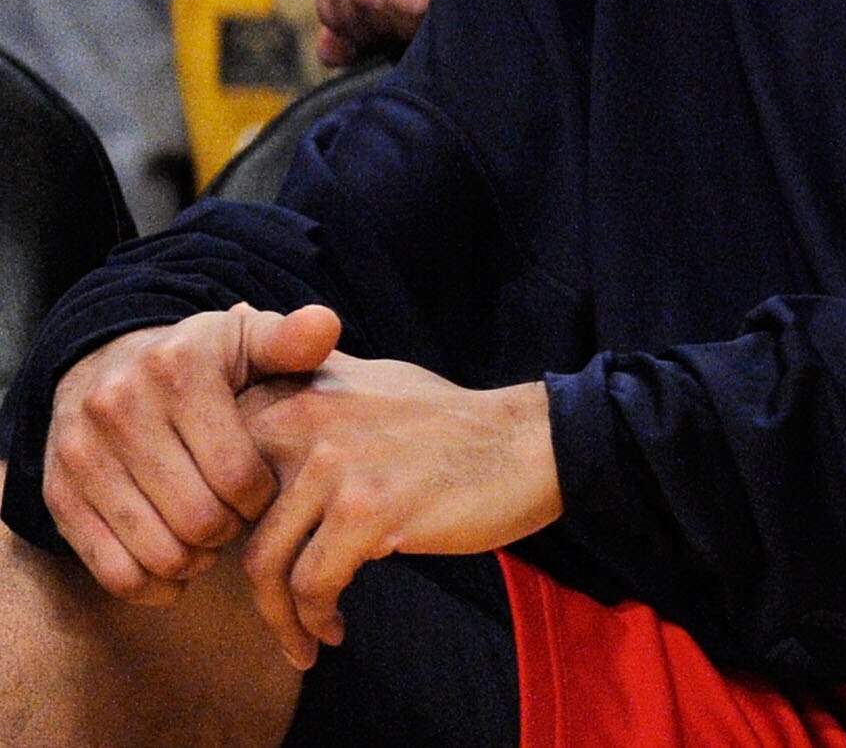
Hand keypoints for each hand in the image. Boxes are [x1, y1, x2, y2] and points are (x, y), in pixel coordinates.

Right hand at [43, 303, 340, 601]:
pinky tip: (176, 571)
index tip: (263, 490)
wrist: (107, 365)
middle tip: (238, 521)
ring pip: (156, 550)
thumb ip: (292, 340)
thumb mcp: (247, 338)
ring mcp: (82, 454)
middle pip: (198, 518)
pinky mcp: (58, 494)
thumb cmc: (200, 361)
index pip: (237, 471)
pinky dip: (151, 585)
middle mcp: (120, 407)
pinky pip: (110, 569)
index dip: (261, 497)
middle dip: (230, 531)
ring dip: (195, 560)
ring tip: (210, 541)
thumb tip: (325, 327)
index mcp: (179, 369)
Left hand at [236, 348, 558, 666]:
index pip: (209, 472)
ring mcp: (337, 466)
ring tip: (303, 638)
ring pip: (264, 565)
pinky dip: (316, 618)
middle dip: (238, 580)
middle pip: (226, 524)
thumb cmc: (447, 421)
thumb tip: (238, 314)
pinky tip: (335, 628)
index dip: (216, 529)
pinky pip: (313, 585)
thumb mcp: (368, 378)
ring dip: (279, 617)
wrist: (530, 443)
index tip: (244, 562)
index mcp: (295, 392)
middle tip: (267, 610)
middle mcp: (304, 420)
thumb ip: (302, 371)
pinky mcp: (371, 511)